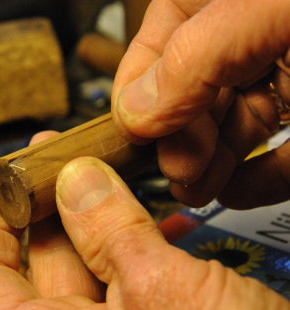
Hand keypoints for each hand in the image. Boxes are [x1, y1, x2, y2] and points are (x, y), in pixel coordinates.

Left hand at [0, 132, 289, 309]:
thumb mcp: (162, 290)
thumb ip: (111, 231)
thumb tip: (76, 180)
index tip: (0, 180)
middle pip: (36, 264)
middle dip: (43, 203)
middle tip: (56, 156)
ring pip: (83, 264)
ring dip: (87, 212)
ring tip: (93, 165)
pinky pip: (124, 274)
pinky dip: (126, 236)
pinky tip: (137, 205)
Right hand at [111, 0, 289, 208]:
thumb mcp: (265, 10)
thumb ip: (192, 57)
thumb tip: (135, 112)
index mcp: (217, 0)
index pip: (156, 44)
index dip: (140, 93)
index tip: (136, 134)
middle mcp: (246, 38)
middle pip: (190, 95)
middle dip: (178, 139)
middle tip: (177, 169)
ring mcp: (282, 76)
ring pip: (229, 127)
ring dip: (208, 166)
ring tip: (196, 188)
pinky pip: (276, 155)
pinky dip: (258, 179)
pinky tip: (242, 189)